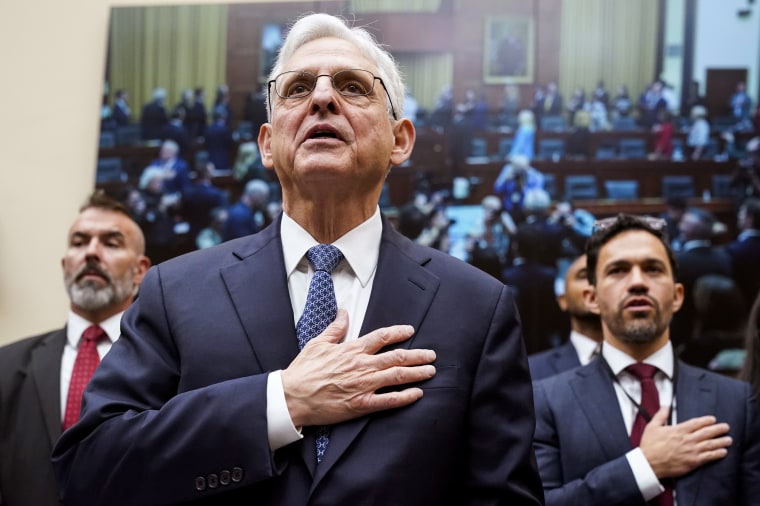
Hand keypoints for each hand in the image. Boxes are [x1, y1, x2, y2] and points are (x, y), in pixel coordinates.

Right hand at [281, 310, 436, 427]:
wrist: (292, 396)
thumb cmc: (303, 370)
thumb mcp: (318, 343)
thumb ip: (335, 328)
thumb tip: (343, 311)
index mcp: (352, 349)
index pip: (382, 336)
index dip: (399, 332)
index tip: (410, 330)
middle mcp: (362, 365)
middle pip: (397, 357)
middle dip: (417, 355)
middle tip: (431, 355)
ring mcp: (363, 385)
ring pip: (397, 376)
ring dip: (417, 373)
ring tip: (430, 371)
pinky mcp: (361, 404)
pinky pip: (389, 401)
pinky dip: (405, 396)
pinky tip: (417, 393)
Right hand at [639, 406, 731, 478]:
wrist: (649, 463)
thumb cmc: (649, 446)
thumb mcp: (652, 426)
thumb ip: (660, 415)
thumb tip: (665, 406)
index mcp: (678, 430)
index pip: (696, 423)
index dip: (706, 420)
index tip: (713, 419)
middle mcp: (687, 439)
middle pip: (706, 432)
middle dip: (718, 429)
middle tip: (726, 427)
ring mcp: (691, 451)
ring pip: (710, 444)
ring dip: (721, 441)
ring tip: (728, 439)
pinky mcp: (693, 462)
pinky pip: (708, 457)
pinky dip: (717, 454)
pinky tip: (723, 452)